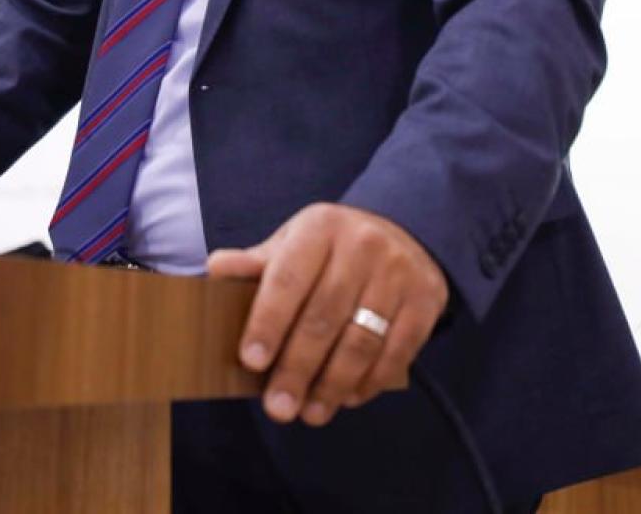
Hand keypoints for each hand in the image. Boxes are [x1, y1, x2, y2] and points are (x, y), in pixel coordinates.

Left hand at [205, 203, 447, 426]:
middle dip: (298, 368)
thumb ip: (257, 264)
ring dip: (333, 385)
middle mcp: (362, 246)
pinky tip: (347, 399)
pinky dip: (370, 382)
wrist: (403, 231)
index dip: (268, 322)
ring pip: (361, 340)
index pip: (288, 278)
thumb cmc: (332, 247)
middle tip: (277, 407)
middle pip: (324, 317)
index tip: (251, 362)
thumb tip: (215, 270)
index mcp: (320, 227)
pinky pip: (396, 351)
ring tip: (310, 413)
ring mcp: (398, 274)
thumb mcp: (294, 242)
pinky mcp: (425, 302)